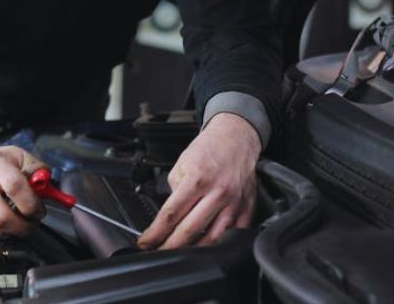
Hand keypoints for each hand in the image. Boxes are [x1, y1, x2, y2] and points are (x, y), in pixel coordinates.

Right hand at [0, 131, 47, 241]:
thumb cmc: (0, 162)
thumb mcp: (22, 157)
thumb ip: (39, 172)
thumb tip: (47, 189)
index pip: (15, 187)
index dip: (31, 205)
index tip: (39, 210)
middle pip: (1, 217)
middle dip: (23, 227)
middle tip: (31, 221)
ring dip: (12, 232)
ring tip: (18, 221)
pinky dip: (0, 233)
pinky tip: (4, 222)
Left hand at [137, 113, 260, 249]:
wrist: (236, 138)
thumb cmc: (209, 149)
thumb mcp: (182, 164)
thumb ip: (175, 190)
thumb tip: (170, 215)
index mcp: (197, 180)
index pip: (171, 214)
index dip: (156, 233)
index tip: (146, 242)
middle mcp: (217, 193)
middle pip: (190, 231)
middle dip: (170, 246)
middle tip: (158, 253)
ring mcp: (234, 203)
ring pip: (213, 239)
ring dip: (194, 252)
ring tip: (180, 255)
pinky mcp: (247, 208)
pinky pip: (234, 234)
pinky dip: (220, 245)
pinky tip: (207, 248)